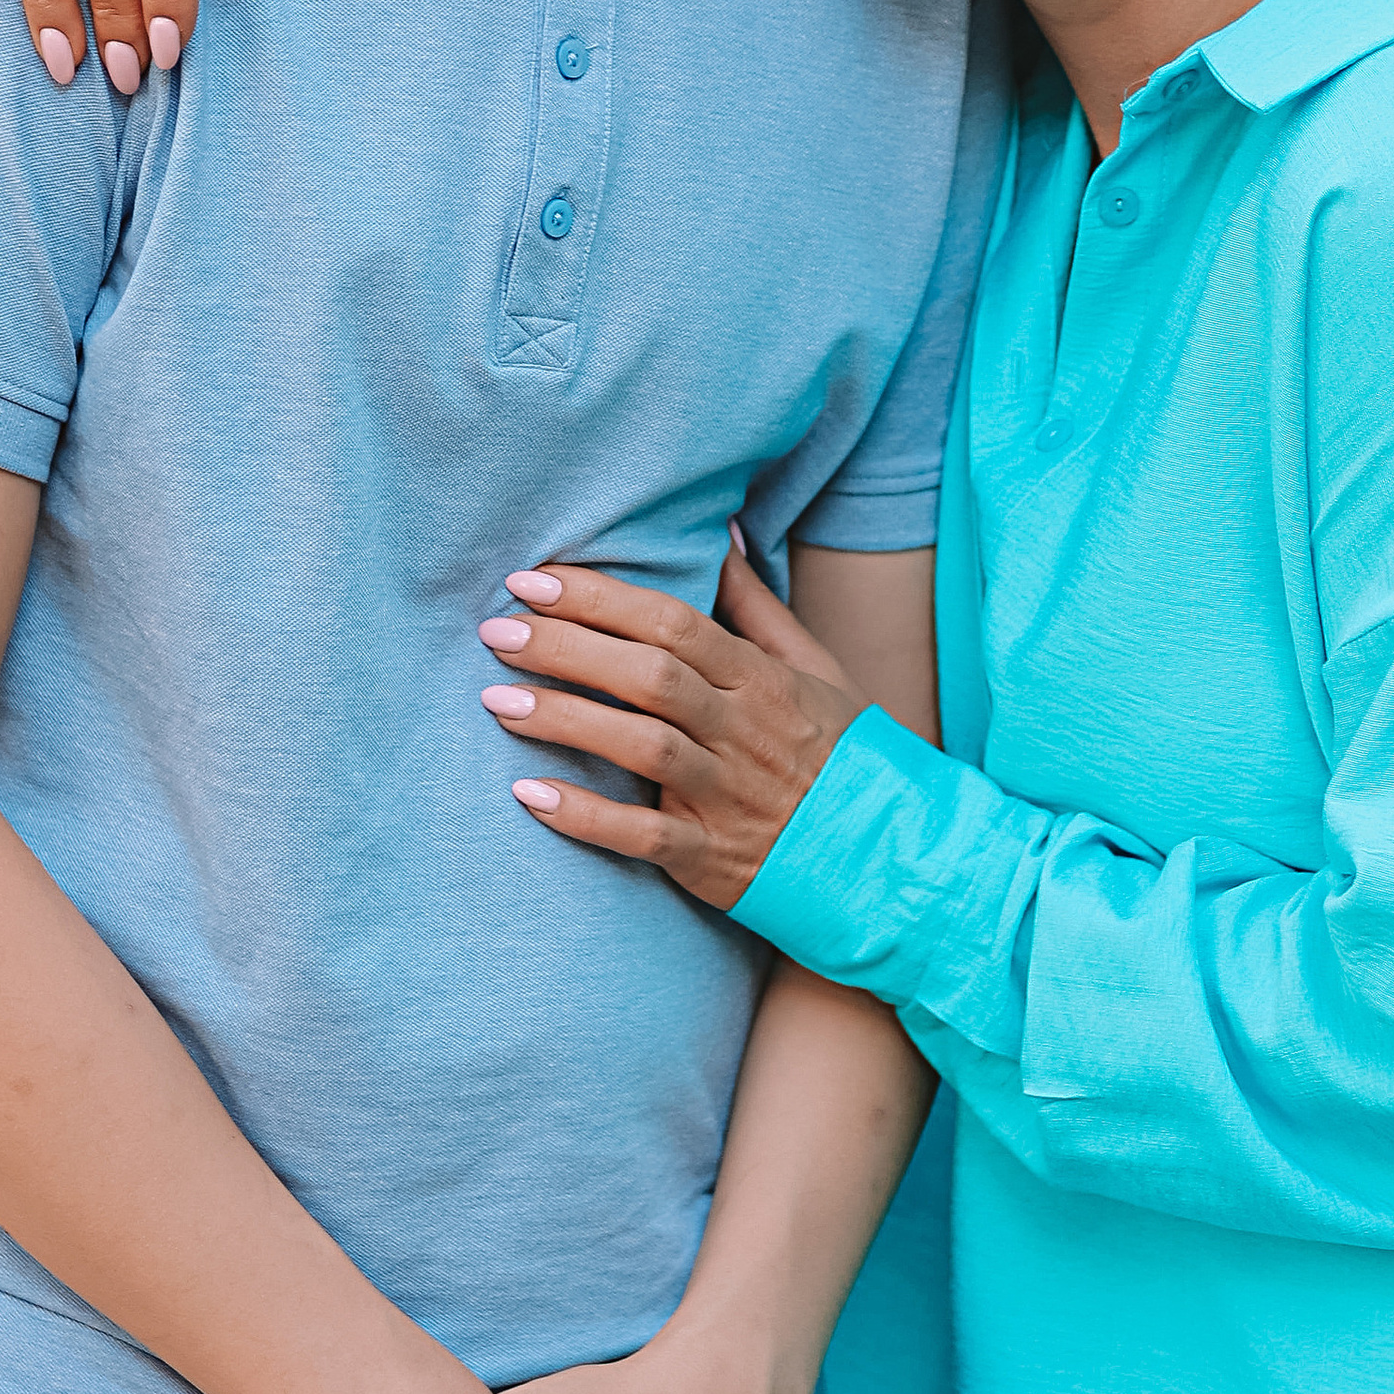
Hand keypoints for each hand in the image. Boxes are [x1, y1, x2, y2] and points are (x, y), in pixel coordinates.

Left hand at [477, 556, 863, 908]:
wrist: (896, 858)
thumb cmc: (848, 754)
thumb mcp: (818, 669)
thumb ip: (756, 607)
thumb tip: (716, 535)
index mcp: (763, 680)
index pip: (674, 623)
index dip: (600, 598)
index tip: (534, 580)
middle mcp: (745, 732)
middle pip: (648, 676)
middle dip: (567, 647)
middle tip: (497, 630)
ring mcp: (729, 796)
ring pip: (641, 748)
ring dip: (565, 720)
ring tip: (497, 701)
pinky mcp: (713, 859)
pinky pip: (644, 836)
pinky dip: (585, 817)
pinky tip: (529, 795)